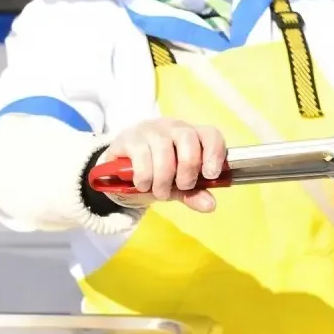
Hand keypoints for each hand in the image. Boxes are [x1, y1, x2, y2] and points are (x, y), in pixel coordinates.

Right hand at [101, 118, 226, 212]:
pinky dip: (145, 178)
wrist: (119, 173)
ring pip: (164, 151)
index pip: (210, 134)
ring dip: (163, 179)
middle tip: (183, 186)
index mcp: (191, 136)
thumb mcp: (177, 187)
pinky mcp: (128, 138)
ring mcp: (149, 129)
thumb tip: (210, 206)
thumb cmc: (156, 175)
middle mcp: (172, 127)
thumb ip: (194, 194)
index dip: (214, 153)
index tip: (210, 175)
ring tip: (160, 192)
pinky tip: (143, 185)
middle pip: (187, 139)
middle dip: (188, 168)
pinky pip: (142, 157)